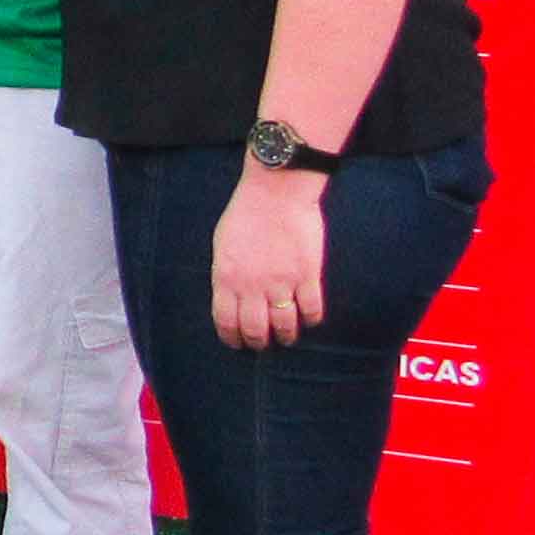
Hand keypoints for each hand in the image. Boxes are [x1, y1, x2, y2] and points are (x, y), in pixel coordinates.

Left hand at [211, 167, 327, 350]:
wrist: (277, 191)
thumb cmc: (246, 213)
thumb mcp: (223, 245)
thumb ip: (226, 275)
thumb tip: (230, 298)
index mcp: (226, 278)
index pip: (226, 323)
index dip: (233, 339)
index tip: (238, 343)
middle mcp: (252, 287)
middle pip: (256, 332)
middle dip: (259, 342)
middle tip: (264, 342)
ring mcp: (282, 283)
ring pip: (285, 328)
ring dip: (286, 336)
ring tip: (286, 335)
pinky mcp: (308, 276)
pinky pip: (312, 312)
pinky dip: (310, 319)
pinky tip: (307, 316)